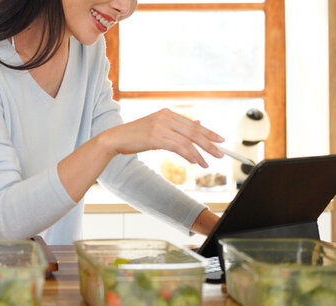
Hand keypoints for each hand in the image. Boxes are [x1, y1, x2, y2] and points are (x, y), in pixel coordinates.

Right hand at [100, 108, 224, 167]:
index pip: (193, 124)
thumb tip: (198, 124)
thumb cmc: (135, 136)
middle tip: (221, 153)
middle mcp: (165, 116)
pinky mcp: (155, 137)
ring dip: (200, 154)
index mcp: (167, 113)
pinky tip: (195, 161)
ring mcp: (160, 126)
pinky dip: (188, 155)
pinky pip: (178, 147)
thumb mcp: (157, 128)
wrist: (115, 139)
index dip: (208, 133)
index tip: (220, 140)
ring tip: (207, 163)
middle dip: (209, 143)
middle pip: (193, 131)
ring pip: (187, 140)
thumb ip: (176, 127)